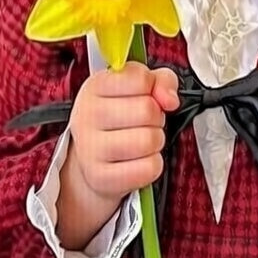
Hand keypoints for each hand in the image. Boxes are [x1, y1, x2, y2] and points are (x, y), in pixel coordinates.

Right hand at [57, 62, 179, 247]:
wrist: (92, 159)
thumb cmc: (119, 117)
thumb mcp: (138, 87)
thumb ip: (162, 80)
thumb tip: (170, 99)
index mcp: (95, 86)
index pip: (140, 79)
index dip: (152, 89)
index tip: (144, 96)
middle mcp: (87, 115)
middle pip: (147, 110)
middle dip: (156, 117)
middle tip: (143, 122)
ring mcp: (90, 148)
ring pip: (150, 140)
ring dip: (155, 141)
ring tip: (141, 140)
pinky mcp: (101, 177)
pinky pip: (150, 168)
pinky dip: (153, 165)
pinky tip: (138, 160)